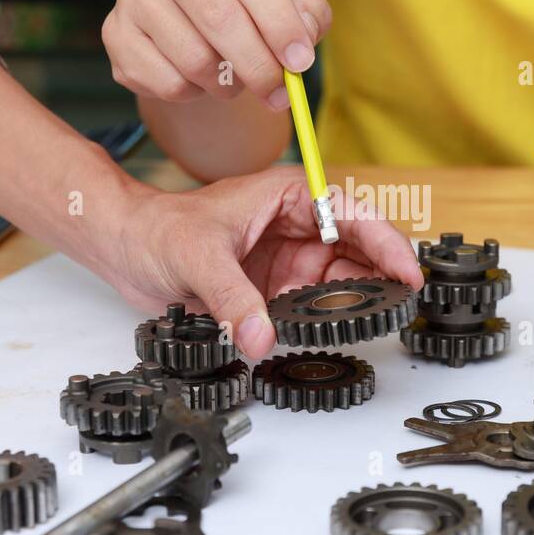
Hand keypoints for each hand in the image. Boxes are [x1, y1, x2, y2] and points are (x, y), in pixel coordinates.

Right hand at [102, 0, 330, 111]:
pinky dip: (195, 94)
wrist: (191, 23)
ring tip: (236, 79)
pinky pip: (167, 82)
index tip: (300, 62)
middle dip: (259, 66)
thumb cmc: (248, 9)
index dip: (280, 24)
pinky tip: (200, 79)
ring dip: (227, 84)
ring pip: (193, 59)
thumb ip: (307, 15)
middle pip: (219, 18)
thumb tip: (301, 40)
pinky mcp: (116, 34)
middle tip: (281, 95)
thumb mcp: (288, 3)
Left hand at [110, 166, 422, 359]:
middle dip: (380, 277)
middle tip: (397, 308)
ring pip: (341, 282)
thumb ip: (233, 299)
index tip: (407, 273)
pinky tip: (330, 333)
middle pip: (359, 250)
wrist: (127, 249)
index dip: (386, 242)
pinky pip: (313, 307)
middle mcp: (298, 226)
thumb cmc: (160, 230)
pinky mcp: (276, 290)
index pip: (353, 213)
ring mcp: (290, 260)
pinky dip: (324, 321)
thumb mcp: (199, 258)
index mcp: (290, 195)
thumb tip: (260, 339)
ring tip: (367, 325)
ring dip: (353, 303)